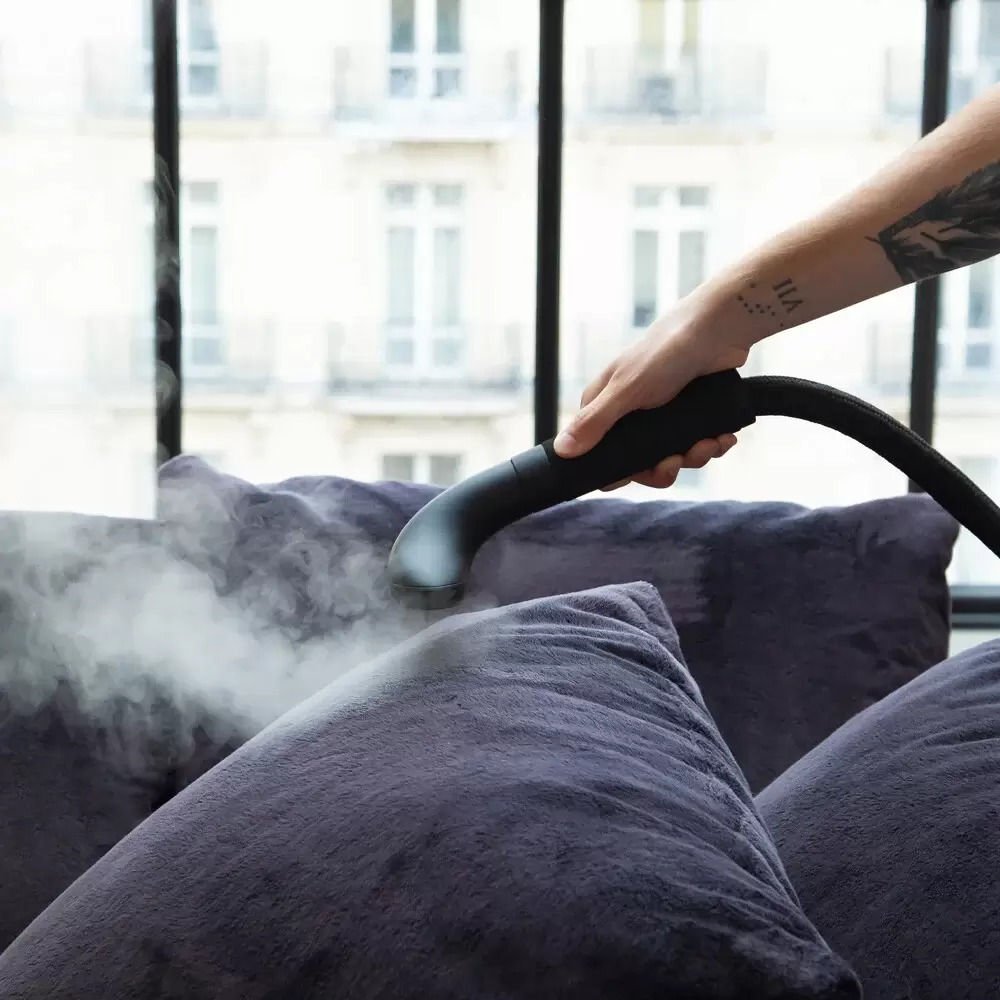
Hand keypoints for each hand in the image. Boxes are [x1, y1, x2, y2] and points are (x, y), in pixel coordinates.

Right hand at [552, 306, 750, 489]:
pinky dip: (712, 445)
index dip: (619, 469)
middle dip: (664, 467)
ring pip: (673, 456)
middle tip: (677, 460)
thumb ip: (595, 422)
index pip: (599, 453)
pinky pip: (698, 444)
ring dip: (694, 456)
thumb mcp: (627, 389)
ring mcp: (662, 415)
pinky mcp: (691, 414)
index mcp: (605, 406)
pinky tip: (721, 437)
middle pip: (640, 462)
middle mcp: (631, 413)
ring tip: (708, 443)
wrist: (720, 329)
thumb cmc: (666, 351)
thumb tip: (561, 451)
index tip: (641, 471)